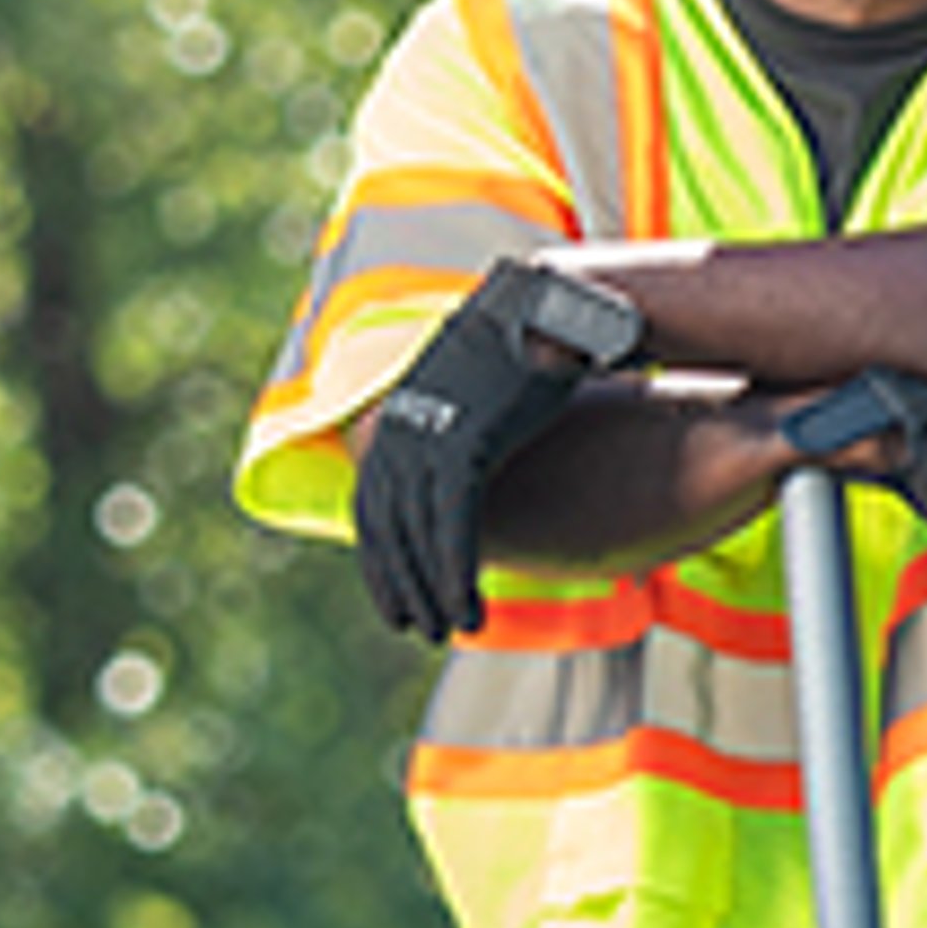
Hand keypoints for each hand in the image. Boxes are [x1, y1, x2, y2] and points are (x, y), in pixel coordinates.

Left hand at [354, 257, 645, 640]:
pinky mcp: (465, 445)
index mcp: (399, 414)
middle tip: (415, 630)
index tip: (393, 597)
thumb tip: (475, 437)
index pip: (372, 501)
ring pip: (416, 537)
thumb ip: (465, 415)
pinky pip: (451, 528)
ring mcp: (429, 436)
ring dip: (430, 592)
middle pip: (385, 527)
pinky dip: (454, 575)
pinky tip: (468, 611)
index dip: (379, 556)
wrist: (554, 297)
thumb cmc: (530, 337)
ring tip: (451, 628)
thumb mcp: (479, 379)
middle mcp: (401, 426)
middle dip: (398, 584)